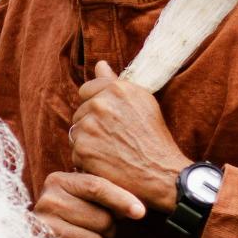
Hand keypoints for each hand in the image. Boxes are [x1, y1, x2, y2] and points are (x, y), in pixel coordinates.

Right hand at [34, 171, 145, 237]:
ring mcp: (42, 227)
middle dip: (109, 231)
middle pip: (101, 219)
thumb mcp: (83, 197)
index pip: (96, 187)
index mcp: (58, 182)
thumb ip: (107, 195)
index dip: (121, 199)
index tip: (140, 213)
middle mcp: (47, 201)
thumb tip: (137, 211)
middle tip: (99, 233)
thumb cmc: (71, 216)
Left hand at [70, 61, 191, 210]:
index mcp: (117, 89)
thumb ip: (116, 82)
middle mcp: (101, 104)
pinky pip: (75, 151)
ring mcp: (89, 127)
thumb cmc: (154, 138)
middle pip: (80, 111)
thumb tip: (99, 64)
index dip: (96, 105)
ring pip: (76, 131)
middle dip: (92, 123)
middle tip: (116, 138)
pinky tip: (106, 162)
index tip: (109, 118)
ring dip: (88, 141)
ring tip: (112, 150)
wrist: (162, 173)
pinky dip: (87, 159)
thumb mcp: (142, 102)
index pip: (87, 90)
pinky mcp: (82, 149)